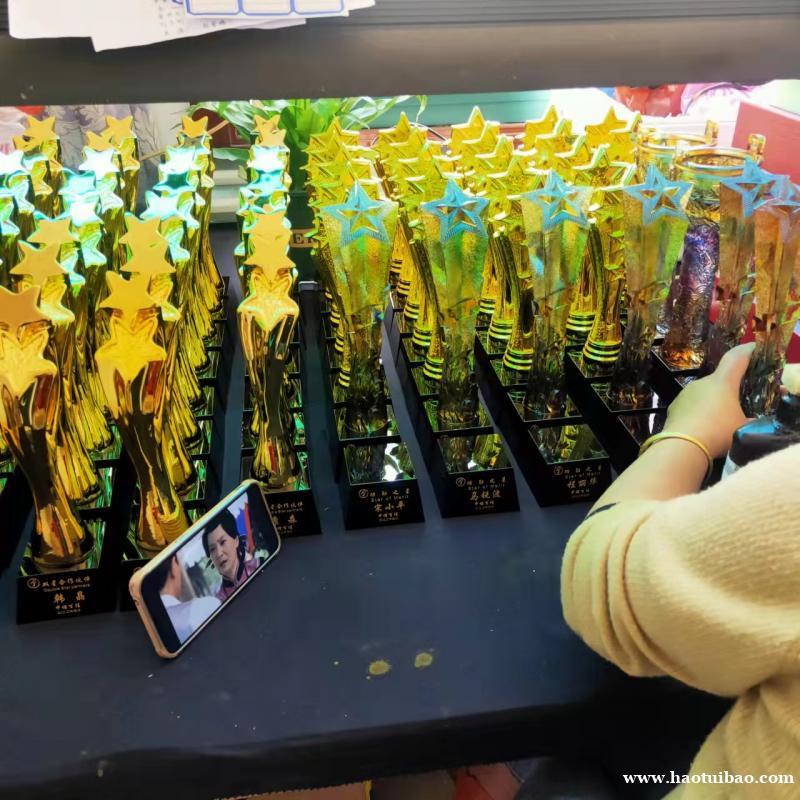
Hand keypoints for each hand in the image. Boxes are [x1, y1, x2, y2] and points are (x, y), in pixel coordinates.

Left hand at [663, 343, 754, 458]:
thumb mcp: (743, 427)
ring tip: (718, 421)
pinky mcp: (673, 406)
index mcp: (723, 381)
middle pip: (719, 380)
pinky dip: (697, 413)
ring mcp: (685, 393)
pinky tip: (701, 428)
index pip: (736, 358)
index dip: (746, 351)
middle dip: (728, 389)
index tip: (752, 349)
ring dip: (711, 403)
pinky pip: (691, 406)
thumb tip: (751, 420)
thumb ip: (749, 420)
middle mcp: (702, 382)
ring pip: (703, 394)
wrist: (682, 445)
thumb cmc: (718, 431)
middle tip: (737, 403)